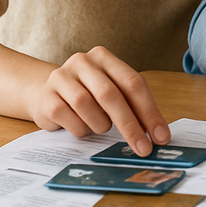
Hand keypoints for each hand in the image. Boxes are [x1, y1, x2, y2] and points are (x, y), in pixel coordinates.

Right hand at [30, 47, 169, 154]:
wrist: (44, 93)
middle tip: (144, 149)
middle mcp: (83, 62)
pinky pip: (69, 119)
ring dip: (100, 124)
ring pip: (87, 106)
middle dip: (130, 125)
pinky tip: (81, 126)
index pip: (134, 83)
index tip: (161, 136)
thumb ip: (131, 104)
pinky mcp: (46, 98)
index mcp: (105, 57)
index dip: (149, 111)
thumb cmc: (87, 94)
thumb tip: (156, 134)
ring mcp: (61, 78)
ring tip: (101, 126)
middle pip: (111, 95)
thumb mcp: (110, 91)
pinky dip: (81, 129)